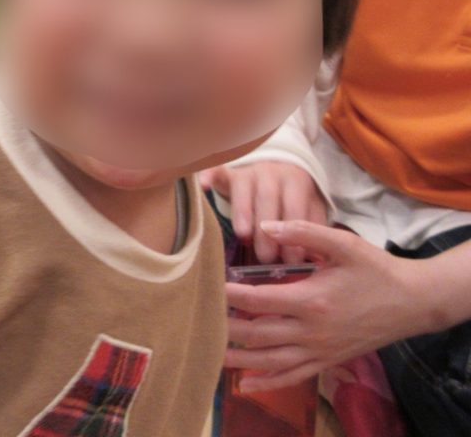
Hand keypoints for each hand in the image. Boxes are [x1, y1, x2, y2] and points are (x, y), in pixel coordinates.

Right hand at [199, 162, 326, 262]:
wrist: (277, 163)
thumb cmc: (293, 194)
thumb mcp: (310, 205)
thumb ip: (312, 226)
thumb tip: (315, 256)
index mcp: (295, 181)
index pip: (295, 208)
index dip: (293, 234)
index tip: (291, 261)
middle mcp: (271, 173)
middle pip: (268, 199)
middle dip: (267, 229)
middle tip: (265, 257)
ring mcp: (248, 171)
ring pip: (243, 188)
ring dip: (242, 211)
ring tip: (243, 235)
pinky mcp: (228, 172)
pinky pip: (217, 171)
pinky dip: (209, 176)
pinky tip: (203, 187)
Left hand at [225, 220, 441, 392]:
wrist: (412, 302)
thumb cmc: (376, 269)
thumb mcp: (344, 244)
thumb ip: (304, 232)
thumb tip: (266, 226)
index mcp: (312, 301)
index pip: (258, 300)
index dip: (229, 294)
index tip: (208, 285)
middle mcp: (312, 332)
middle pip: (257, 334)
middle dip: (224, 326)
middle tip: (198, 317)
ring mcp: (320, 351)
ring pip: (269, 360)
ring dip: (237, 358)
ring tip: (209, 350)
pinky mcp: (327, 361)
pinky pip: (292, 376)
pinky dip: (267, 382)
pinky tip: (245, 384)